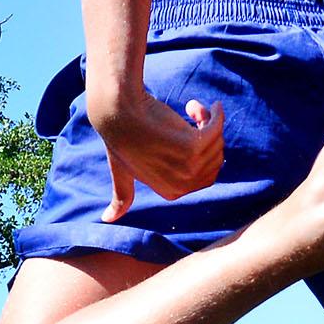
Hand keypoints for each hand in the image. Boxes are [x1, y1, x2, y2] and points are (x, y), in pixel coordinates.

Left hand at [94, 82, 224, 217]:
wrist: (117, 112)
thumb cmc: (120, 138)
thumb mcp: (123, 172)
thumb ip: (123, 196)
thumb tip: (107, 219)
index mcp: (172, 192)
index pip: (208, 176)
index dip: (204, 153)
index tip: (192, 130)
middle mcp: (183, 184)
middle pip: (215, 159)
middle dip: (209, 135)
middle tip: (191, 115)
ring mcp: (188, 166)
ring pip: (216, 143)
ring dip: (208, 120)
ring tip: (192, 108)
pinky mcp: (193, 145)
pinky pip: (216, 129)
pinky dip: (216, 115)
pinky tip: (214, 104)